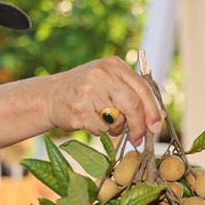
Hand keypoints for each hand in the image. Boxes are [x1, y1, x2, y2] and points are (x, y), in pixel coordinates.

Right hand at [42, 56, 161, 145]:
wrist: (48, 97)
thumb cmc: (85, 92)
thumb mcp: (107, 80)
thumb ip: (130, 92)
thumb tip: (155, 119)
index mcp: (113, 65)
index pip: (143, 88)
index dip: (153, 110)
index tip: (156, 127)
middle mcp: (102, 74)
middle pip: (133, 105)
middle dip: (139, 126)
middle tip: (137, 139)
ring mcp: (89, 90)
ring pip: (118, 119)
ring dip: (115, 128)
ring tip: (103, 120)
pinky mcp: (79, 108)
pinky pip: (102, 129)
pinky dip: (100, 131)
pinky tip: (90, 121)